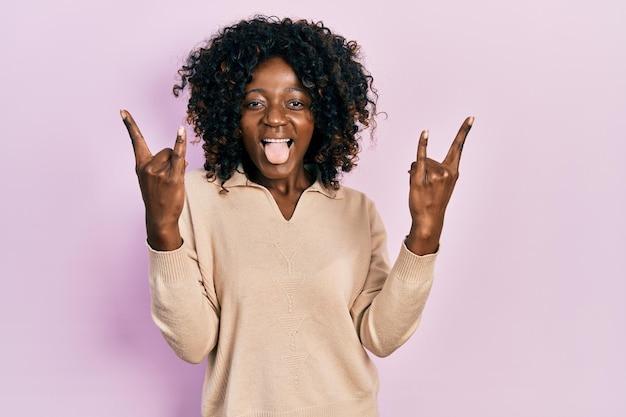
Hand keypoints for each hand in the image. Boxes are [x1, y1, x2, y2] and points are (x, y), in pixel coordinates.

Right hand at [121, 109, 186, 250]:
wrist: (160, 218)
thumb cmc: (159, 199)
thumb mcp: (157, 180)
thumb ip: (166, 166)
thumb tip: (184, 158)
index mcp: (140, 166)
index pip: (136, 141)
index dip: (130, 125)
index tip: (122, 111)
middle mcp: (147, 166)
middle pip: (167, 150)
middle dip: (172, 161)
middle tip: (168, 180)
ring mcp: (159, 172)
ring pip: (175, 155)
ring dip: (179, 166)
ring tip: (173, 184)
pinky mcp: (171, 177)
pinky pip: (179, 156)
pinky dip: (181, 142)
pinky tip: (181, 130)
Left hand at [405, 116, 473, 254]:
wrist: (429, 220)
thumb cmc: (432, 202)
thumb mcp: (439, 185)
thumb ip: (432, 169)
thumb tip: (415, 163)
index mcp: (453, 172)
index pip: (458, 148)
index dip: (464, 131)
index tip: (471, 117)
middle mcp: (446, 171)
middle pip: (428, 159)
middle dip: (422, 170)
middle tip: (426, 188)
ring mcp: (435, 175)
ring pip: (419, 162)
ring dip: (415, 173)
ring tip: (421, 189)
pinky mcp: (422, 178)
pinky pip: (420, 158)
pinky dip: (422, 145)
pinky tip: (425, 133)